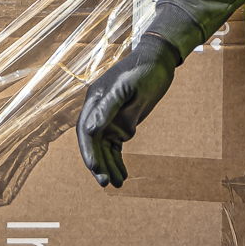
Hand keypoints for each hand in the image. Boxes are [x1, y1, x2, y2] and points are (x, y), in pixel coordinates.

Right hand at [76, 35, 179, 186]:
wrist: (158, 61)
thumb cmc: (144, 71)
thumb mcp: (128, 89)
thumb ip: (108, 109)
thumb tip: (89, 130)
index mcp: (95, 100)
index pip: (86, 131)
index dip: (88, 151)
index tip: (95, 168)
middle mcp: (98, 111)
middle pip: (93, 143)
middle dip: (98, 163)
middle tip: (106, 183)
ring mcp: (109, 118)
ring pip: (104, 147)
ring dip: (108, 165)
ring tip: (118, 184)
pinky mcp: (121, 123)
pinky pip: (115, 146)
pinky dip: (117, 160)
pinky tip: (122, 174)